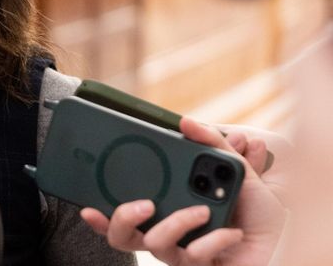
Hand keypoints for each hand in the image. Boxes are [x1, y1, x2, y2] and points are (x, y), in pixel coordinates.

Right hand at [80, 117, 286, 265]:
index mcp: (165, 211)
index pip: (122, 215)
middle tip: (145, 204)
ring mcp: (181, 254)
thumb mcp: (236, 171)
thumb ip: (213, 144)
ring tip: (203, 210)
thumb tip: (187, 121)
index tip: (87, 205)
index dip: (99, 214)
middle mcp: (167, 235)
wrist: (284, 243)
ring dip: (177, 224)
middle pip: (122, 237)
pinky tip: (232, 232)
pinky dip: (214, 240)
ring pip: (155, 245)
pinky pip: (194, 256)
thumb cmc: (256, 213)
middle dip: (124, 218)